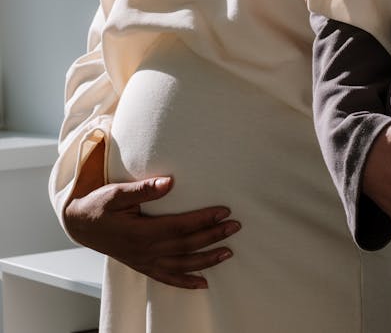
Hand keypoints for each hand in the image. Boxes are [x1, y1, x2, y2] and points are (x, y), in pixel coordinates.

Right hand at [64, 141, 239, 288]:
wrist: (80, 225)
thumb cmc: (99, 206)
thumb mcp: (115, 194)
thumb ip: (142, 189)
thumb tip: (169, 182)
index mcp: (141, 232)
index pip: (180, 226)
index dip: (203, 219)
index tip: (224, 211)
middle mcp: (145, 251)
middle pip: (186, 245)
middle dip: (213, 236)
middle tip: (235, 226)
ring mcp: (145, 261)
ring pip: (182, 265)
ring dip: (207, 260)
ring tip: (229, 252)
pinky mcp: (143, 266)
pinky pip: (167, 278)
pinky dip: (186, 283)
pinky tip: (203, 284)